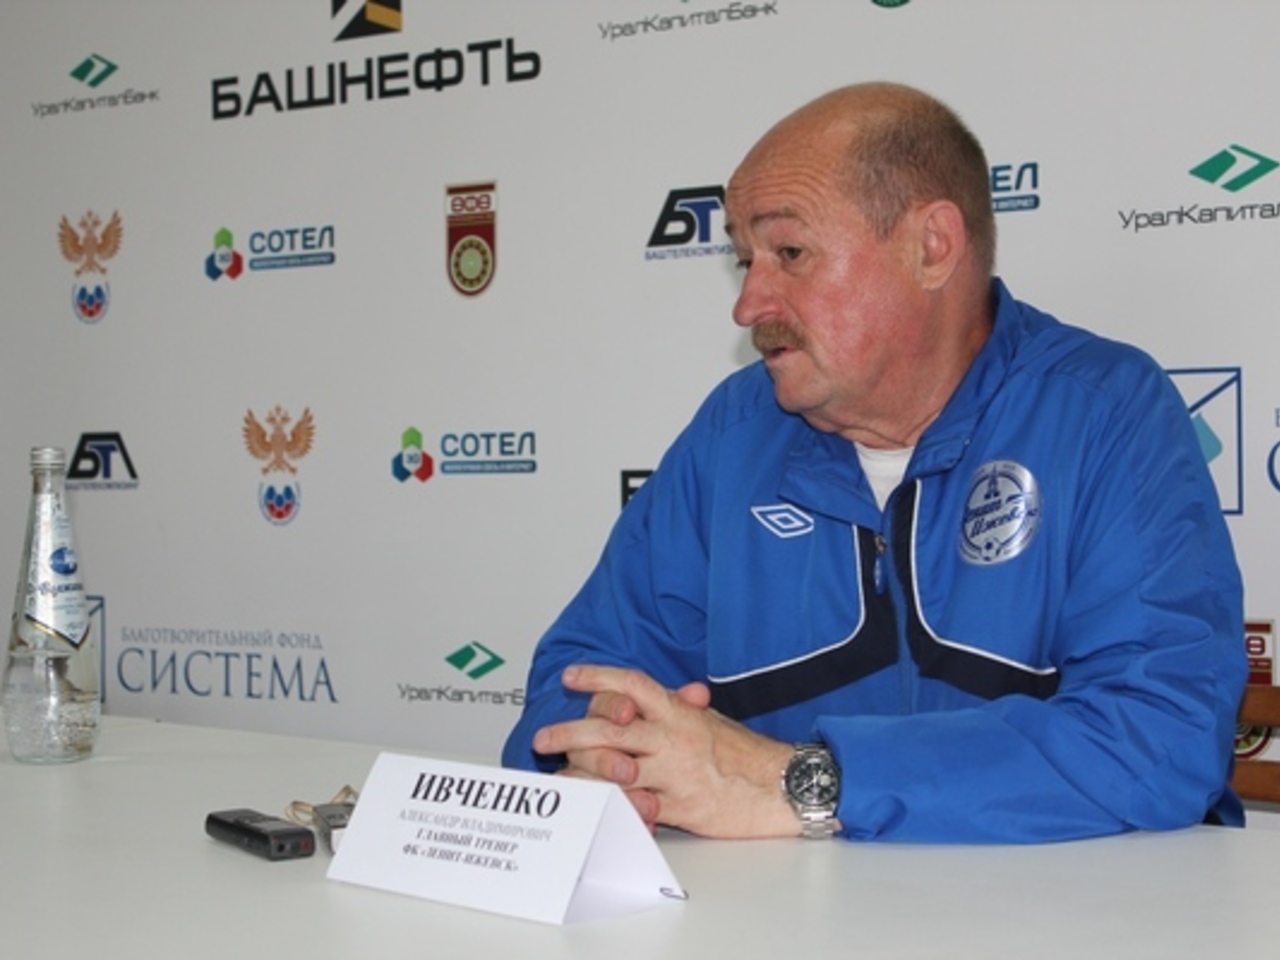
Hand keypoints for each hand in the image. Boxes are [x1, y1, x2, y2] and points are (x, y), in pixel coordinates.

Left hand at [532, 665, 799, 838]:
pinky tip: (590, 806)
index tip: (570, 677)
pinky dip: (610, 806)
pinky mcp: (678, 806)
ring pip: (614, 768)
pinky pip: (635, 805)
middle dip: (570, 731)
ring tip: (558, 776)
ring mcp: (674, 772)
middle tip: (543, 738)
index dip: (598, 677)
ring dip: (581, 772)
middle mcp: (673, 737)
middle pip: (611, 727)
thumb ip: (681, 709)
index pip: (632, 684)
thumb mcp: (709, 721)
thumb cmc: (745, 754)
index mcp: (678, 711)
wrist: (782, 786)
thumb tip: (671, 693)